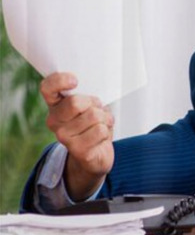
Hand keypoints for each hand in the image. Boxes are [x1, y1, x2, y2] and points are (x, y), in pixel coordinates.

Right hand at [40, 72, 114, 201]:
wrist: (95, 154)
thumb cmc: (93, 123)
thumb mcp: (89, 105)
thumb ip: (86, 95)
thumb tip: (92, 94)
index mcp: (55, 105)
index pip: (47, 87)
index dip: (59, 80)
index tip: (75, 81)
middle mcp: (54, 121)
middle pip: (75, 102)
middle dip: (93, 103)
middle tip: (96, 110)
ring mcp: (64, 137)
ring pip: (93, 116)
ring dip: (104, 119)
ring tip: (100, 125)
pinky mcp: (78, 150)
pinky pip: (100, 131)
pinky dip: (107, 131)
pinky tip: (101, 137)